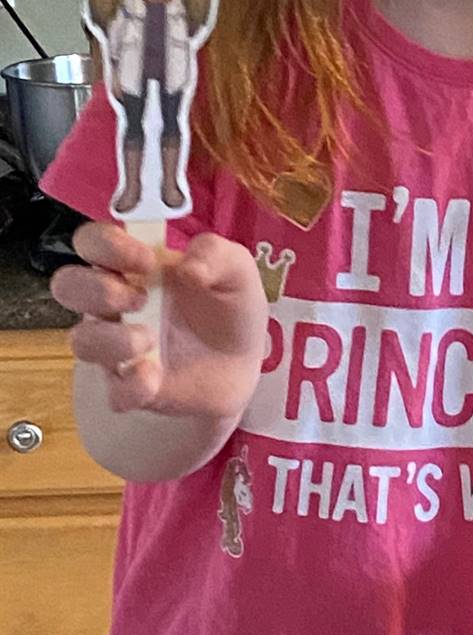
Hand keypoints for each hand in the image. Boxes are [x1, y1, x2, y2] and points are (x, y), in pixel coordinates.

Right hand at [51, 223, 267, 420]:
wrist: (244, 363)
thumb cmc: (228, 306)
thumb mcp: (236, 270)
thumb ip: (217, 254)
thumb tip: (189, 266)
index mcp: (132, 265)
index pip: (92, 242)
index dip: (107, 246)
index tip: (146, 260)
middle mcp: (114, 303)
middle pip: (67, 286)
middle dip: (95, 290)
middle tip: (140, 298)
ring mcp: (117, 347)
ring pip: (82, 341)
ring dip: (113, 340)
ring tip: (150, 338)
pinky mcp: (132, 387)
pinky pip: (114, 392)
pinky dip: (132, 385)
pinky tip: (155, 376)